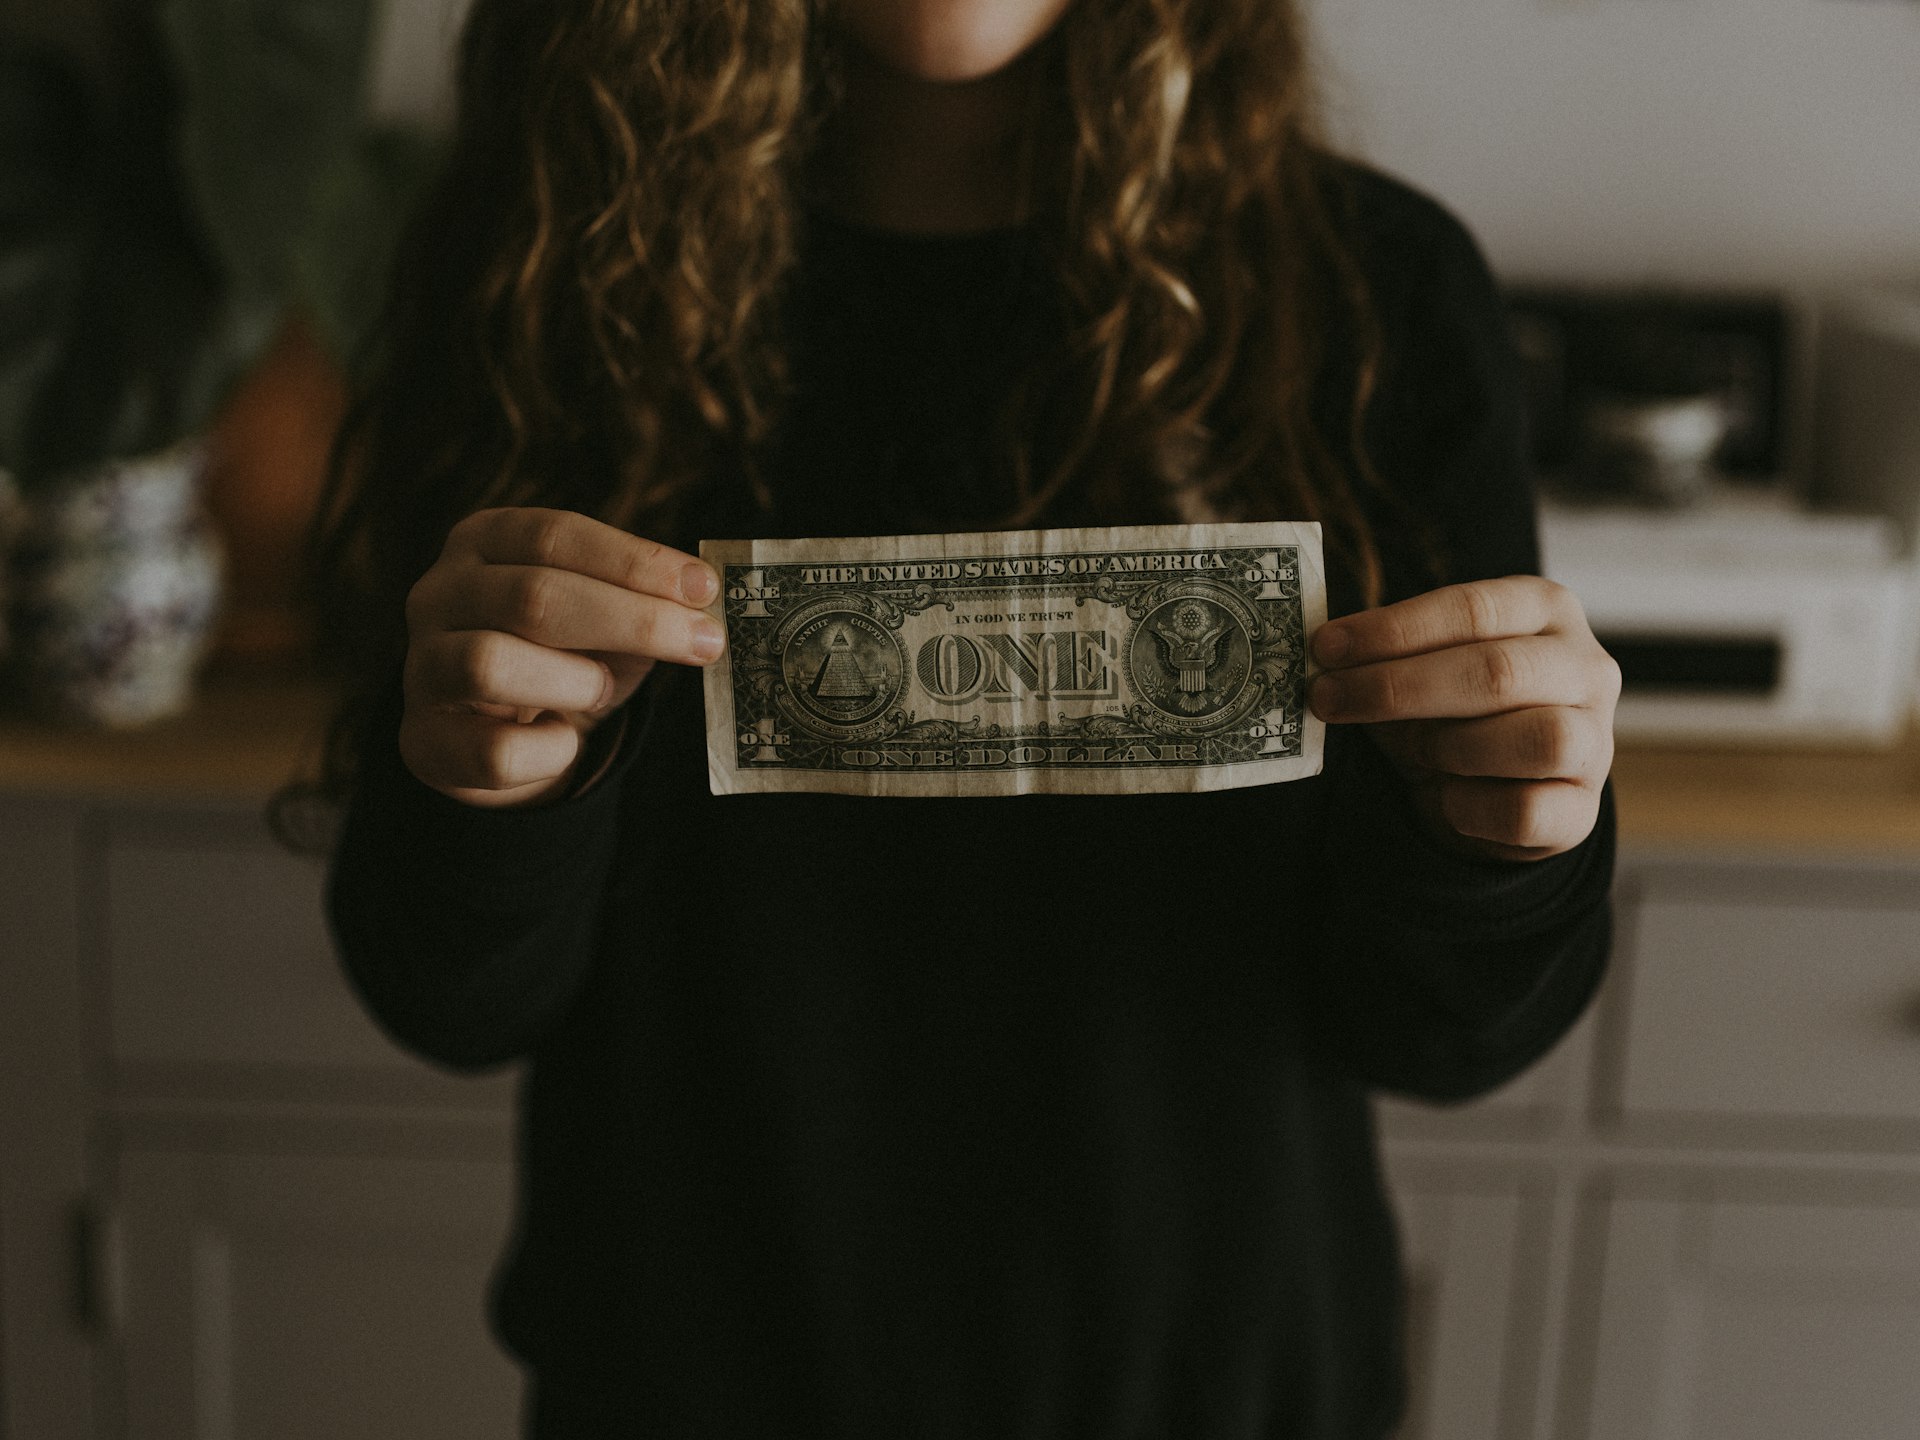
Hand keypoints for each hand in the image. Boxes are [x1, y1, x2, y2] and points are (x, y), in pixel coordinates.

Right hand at [399, 506, 724, 808]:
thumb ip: (643, 603)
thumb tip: (700, 605)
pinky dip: (550, 752)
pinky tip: (565, 740)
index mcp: (484, 541)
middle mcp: (439, 593)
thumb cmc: (562, 656)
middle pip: (533, 597)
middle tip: (704, 643)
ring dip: (574, 681)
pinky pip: (494, 752)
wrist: (499, 734)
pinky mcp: (422, 740)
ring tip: (601, 690)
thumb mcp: (604, 617)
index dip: (635, 562)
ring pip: (490, 665)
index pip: (556, 535)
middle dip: (633, 621)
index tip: (704, 588)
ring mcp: (421, 666)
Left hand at [1307, 576, 1619, 862]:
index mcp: (1544, 610)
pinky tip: (1443, 799)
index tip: (1325, 648)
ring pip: (1536, 739)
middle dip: (1398, 687)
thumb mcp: (1417, 672)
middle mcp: (1584, 668)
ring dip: (1449, 746)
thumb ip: (1383, 658)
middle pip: (1498, 671)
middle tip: (1327, 698)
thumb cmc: (1450, 713)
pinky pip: (1526, 811)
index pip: (1472, 608)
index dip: (1394, 629)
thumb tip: (1325, 662)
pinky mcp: (1582, 811)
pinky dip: (1470, 807)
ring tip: (1412, 752)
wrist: (1491, 793)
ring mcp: (1595, 741)